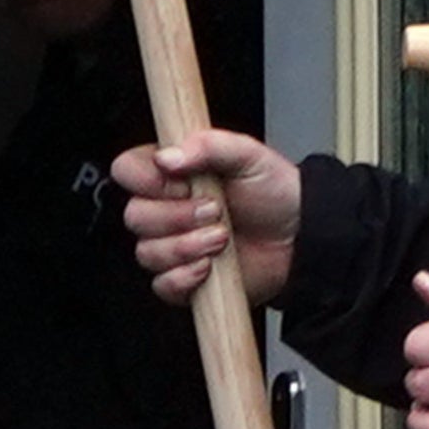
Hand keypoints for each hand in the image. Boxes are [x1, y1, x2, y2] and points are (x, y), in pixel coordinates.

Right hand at [111, 128, 300, 305]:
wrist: (300, 236)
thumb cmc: (274, 192)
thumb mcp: (248, 154)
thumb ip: (208, 144)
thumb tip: (167, 156)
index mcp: (172, 173)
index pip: (127, 170)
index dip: (149, 180)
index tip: (184, 181)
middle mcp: (166, 208)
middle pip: (134, 216)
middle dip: (177, 216)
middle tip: (215, 210)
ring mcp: (172, 245)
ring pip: (147, 252)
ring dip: (187, 246)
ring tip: (221, 237)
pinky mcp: (182, 279)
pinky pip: (162, 284)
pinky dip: (187, 276)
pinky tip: (211, 265)